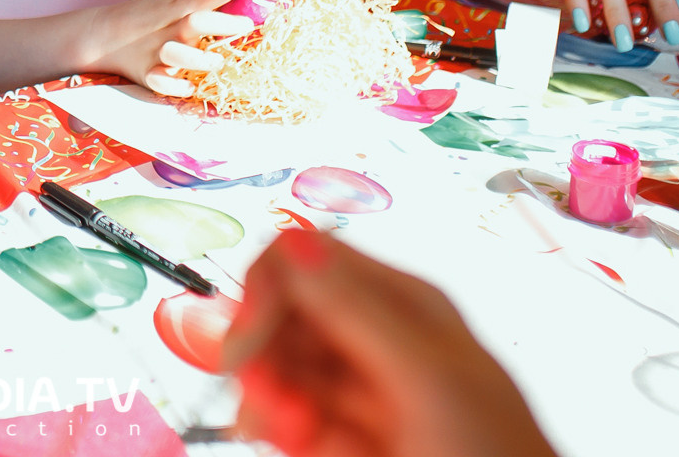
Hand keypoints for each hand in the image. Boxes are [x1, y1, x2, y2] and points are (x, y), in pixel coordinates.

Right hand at [88, 0, 268, 97]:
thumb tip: (248, 13)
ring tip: (218, 63)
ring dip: (202, 59)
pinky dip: (176, 87)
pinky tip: (189, 88)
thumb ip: (206, 9)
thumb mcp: (175, 6)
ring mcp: (157, 50)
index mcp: (182, 6)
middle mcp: (172, 26)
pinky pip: (162, 83)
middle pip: (200, 19)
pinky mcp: (145, 73)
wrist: (99, 34)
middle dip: (226, 23)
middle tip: (249, 27)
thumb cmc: (148, 21)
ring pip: (179, 53)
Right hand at [223, 231, 556, 456]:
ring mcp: (355, 390)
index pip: (306, 257)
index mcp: (402, 303)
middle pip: (280, 316)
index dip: (267, 290)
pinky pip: (285, 417)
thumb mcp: (429, 379)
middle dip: (264, 355)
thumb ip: (359, 310)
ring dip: (270, 399)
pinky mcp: (339, 434)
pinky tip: (308, 443)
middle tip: (268, 398)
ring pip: (275, 370)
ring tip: (299, 432)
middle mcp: (373, 338)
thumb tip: (296, 242)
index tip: (249, 336)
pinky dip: (282, 429)